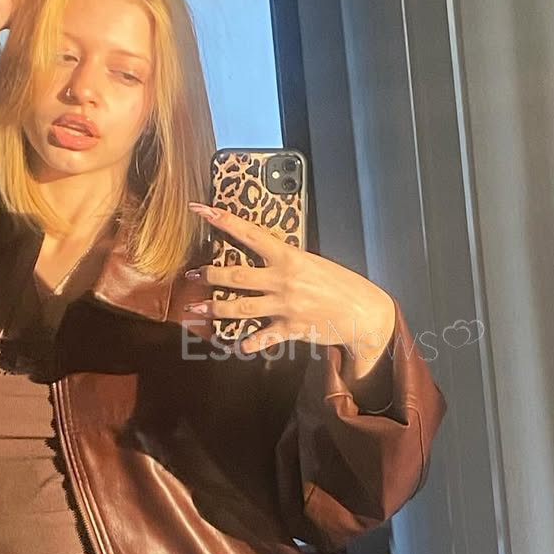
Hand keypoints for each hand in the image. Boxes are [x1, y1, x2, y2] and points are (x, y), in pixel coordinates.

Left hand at [184, 202, 395, 375]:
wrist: (363, 312)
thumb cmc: (339, 283)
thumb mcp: (312, 262)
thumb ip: (285, 261)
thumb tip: (262, 256)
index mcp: (289, 257)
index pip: (249, 233)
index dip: (222, 220)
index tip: (200, 208)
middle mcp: (283, 280)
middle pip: (235, 275)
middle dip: (209, 274)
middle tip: (191, 275)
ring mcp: (285, 306)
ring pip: (239, 307)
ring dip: (214, 308)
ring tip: (195, 308)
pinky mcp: (290, 329)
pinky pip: (260, 338)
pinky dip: (244, 343)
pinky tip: (232, 344)